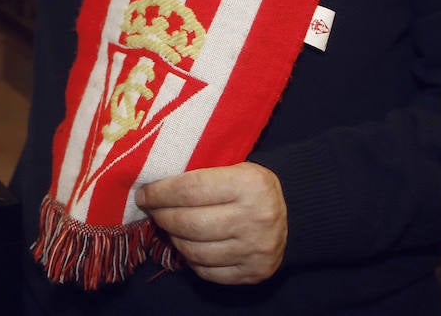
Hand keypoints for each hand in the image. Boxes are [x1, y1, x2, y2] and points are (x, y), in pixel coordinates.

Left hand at [136, 162, 285, 284]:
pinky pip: (208, 272)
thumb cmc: (253, 187)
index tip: (144, 195)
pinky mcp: (253, 272)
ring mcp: (254, 249)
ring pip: (195, 251)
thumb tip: (155, 188)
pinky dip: (191, 260)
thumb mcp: (236, 168)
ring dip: (174, 239)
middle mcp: (254, 218)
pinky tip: (188, 246)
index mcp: (249, 184)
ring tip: (169, 228)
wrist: (296, 216)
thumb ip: (202, 175)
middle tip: (153, 211)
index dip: (160, 193)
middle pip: (189, 223)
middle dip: (163, 217)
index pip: (190, 189)